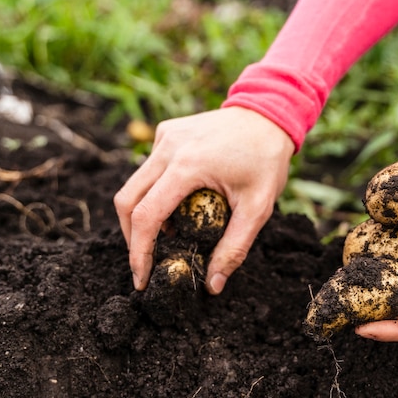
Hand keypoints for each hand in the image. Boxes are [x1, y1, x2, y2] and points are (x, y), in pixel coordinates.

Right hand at [114, 106, 295, 293]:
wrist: (270, 112)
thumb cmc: (266, 159)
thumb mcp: (258, 208)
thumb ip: (234, 248)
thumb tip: (213, 286)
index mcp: (187, 166)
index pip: (146, 216)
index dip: (138, 252)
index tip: (141, 278)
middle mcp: (168, 148)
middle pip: (127, 201)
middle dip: (131, 237)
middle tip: (147, 262)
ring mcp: (164, 137)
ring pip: (133, 184)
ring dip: (142, 215)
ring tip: (169, 235)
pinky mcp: (166, 132)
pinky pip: (149, 168)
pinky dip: (154, 192)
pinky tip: (178, 203)